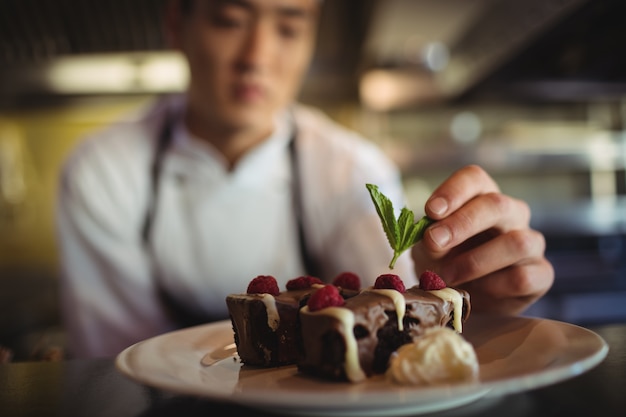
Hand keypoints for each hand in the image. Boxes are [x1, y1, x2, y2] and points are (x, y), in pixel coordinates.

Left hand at [411, 165, 553, 314]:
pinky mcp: (541, 274)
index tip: (431, 211)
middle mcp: (511, 213)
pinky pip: (523, 278)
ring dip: (476, 261)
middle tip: (434, 242)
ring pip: (516, 243)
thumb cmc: (447, 260)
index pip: (474, 178)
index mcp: (482, 196)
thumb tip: (433, 238)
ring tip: (447, 275)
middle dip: (462, 224)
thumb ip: (433, 238)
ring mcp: (531, 243)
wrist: (466, 297)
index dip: (453, 191)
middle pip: (497, 205)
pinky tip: (473, 291)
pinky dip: (493, 286)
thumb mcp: (432, 247)